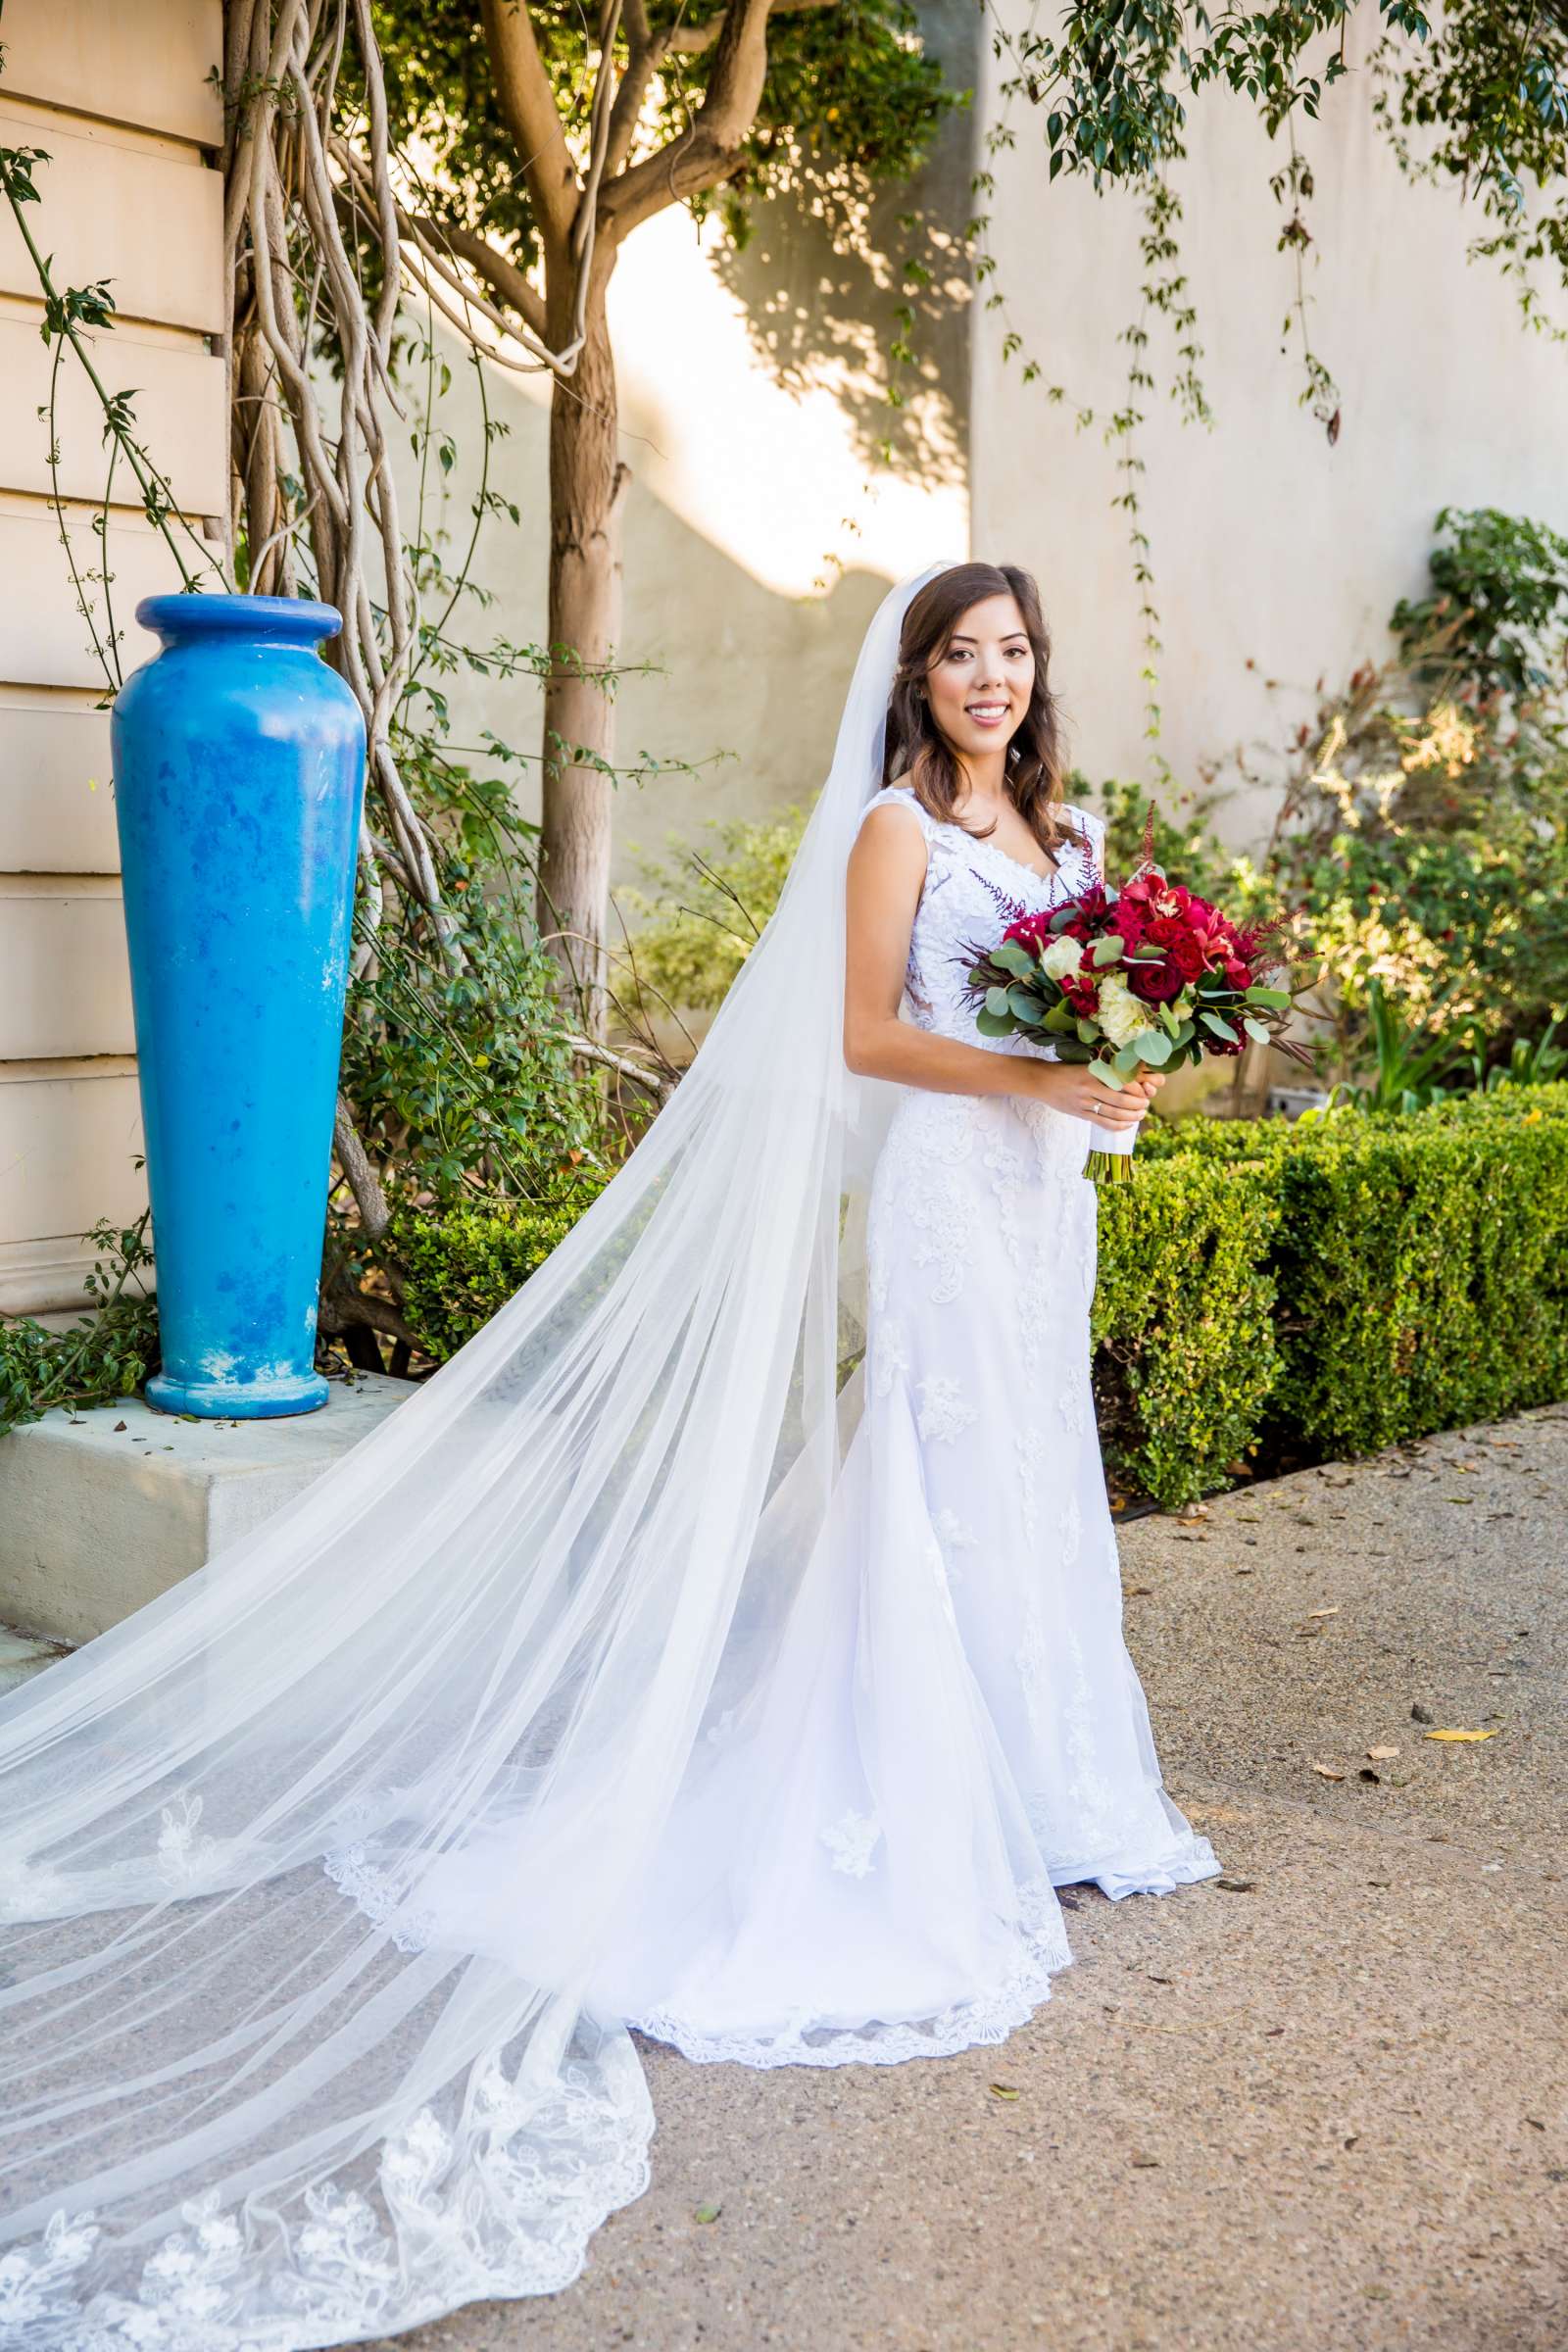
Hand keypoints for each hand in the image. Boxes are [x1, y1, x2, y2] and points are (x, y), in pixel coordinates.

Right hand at [1027, 1062, 1164, 1130]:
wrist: (1042, 1081)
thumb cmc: (1067, 1070)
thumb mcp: (1088, 1065)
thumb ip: (1108, 1071)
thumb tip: (1135, 1074)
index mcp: (1094, 1071)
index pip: (1123, 1080)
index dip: (1139, 1088)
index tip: (1146, 1089)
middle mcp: (1090, 1086)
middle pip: (1121, 1100)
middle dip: (1138, 1104)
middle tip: (1145, 1104)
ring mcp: (1084, 1102)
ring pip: (1114, 1114)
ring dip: (1132, 1116)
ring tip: (1140, 1114)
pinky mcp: (1080, 1113)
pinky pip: (1104, 1123)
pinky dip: (1119, 1126)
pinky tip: (1127, 1124)